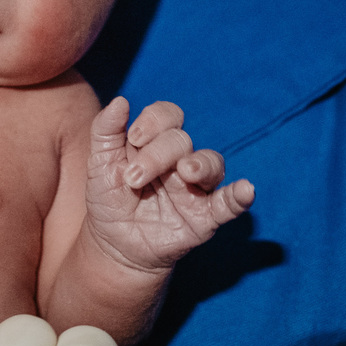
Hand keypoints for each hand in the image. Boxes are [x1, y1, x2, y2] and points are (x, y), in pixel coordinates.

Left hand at [83, 97, 253, 273]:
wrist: (113, 245)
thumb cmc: (108, 199)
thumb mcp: (98, 164)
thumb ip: (105, 130)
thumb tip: (120, 100)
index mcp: (155, 143)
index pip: (167, 116)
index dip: (154, 120)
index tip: (133, 137)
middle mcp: (180, 160)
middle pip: (182, 140)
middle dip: (156, 155)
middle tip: (133, 179)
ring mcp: (195, 188)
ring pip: (211, 162)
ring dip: (200, 164)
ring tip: (185, 172)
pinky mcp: (205, 217)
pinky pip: (229, 203)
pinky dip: (240, 196)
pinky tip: (246, 190)